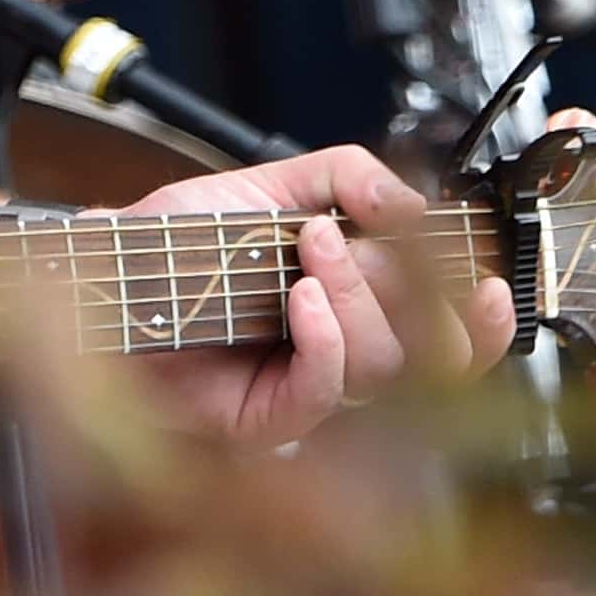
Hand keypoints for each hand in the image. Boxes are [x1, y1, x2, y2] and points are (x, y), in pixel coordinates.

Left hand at [119, 145, 516, 443]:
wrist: (107, 274)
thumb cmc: (177, 244)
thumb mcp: (270, 184)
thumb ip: (345, 176)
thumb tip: (411, 204)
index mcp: (356, 307)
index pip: (452, 337)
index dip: (486, 321)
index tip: (488, 282)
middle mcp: (341, 353)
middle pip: (431, 352)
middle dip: (406, 284)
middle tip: (350, 237)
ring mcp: (307, 391)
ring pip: (382, 364)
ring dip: (356, 294)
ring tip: (307, 246)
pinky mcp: (268, 419)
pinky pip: (325, 390)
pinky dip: (324, 337)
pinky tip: (299, 299)